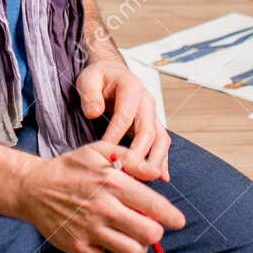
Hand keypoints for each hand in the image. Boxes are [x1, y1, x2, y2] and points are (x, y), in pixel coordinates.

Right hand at [14, 141, 186, 252]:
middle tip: (148, 227)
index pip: (155, 206)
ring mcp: (90, 230)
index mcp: (112, 182)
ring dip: (137, 248)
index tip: (177, 221)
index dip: (172, 216)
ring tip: (131, 238)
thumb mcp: (98, 151)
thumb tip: (155, 173)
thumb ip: (130, 159)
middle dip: (154, 231)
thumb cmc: (70, 169)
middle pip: (149, 233)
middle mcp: (103, 208)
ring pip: (133, 252)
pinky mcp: (78, 248)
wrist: (33, 188)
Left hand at [74, 55, 170, 181]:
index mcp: (132, 87)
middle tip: (125, 171)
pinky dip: (163, 160)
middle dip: (138, 154)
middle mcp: (147, 101)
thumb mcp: (89, 79)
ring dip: (154, 160)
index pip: (125, 116)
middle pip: (147, 131)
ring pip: (160, 139)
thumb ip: (90, 95)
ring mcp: (153, 114)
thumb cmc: (99, 77)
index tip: (105, 154)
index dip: (115, 136)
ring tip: (144, 179)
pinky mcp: (154, 125)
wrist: (112, 73)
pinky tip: (160, 177)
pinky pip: (162, 143)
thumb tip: (94, 113)